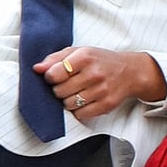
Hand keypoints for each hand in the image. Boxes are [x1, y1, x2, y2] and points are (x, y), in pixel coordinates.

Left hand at [32, 46, 165, 120]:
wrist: (129, 71)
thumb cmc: (100, 60)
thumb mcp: (79, 51)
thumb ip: (55, 58)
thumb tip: (37, 68)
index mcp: (85, 57)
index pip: (54, 73)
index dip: (50, 77)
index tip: (55, 76)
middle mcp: (94, 73)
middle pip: (59, 91)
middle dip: (59, 89)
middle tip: (67, 84)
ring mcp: (101, 90)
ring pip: (68, 104)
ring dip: (68, 100)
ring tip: (76, 92)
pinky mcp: (106, 105)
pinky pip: (80, 114)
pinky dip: (78, 110)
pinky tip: (84, 100)